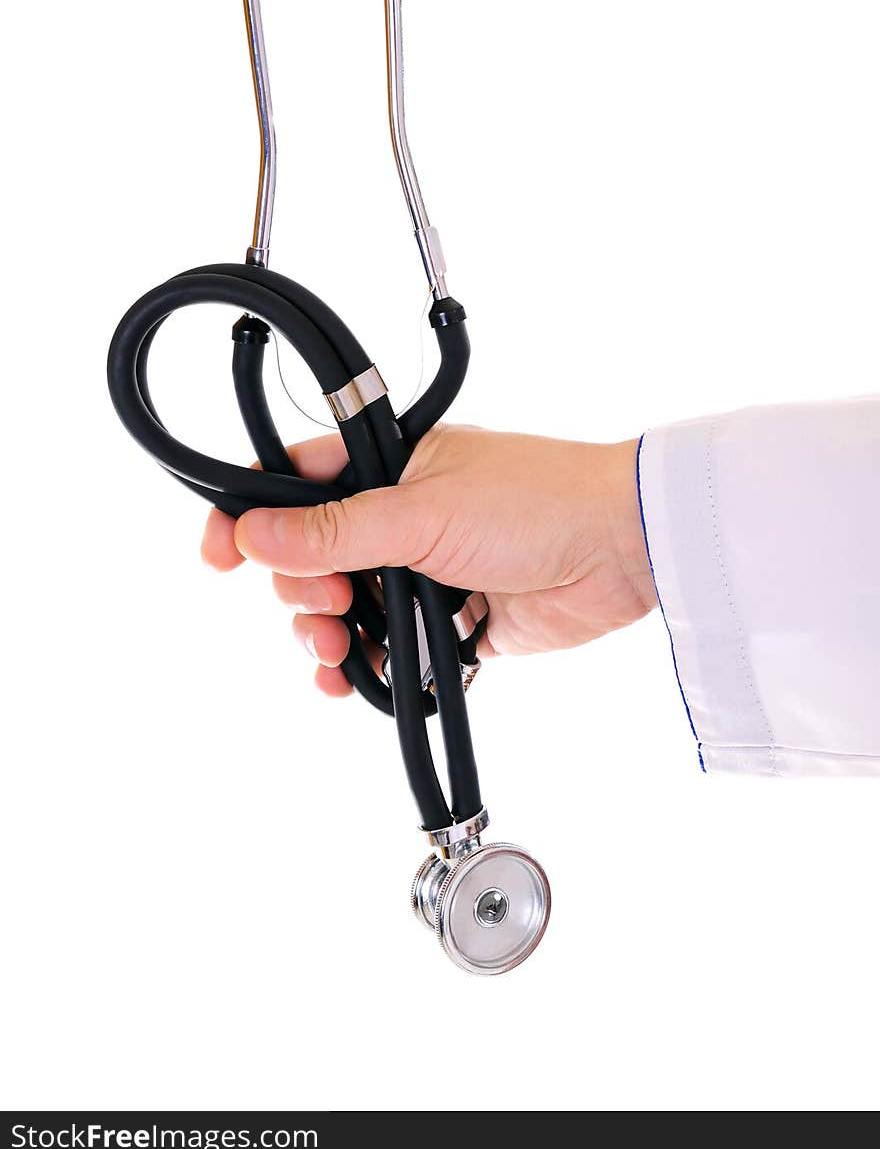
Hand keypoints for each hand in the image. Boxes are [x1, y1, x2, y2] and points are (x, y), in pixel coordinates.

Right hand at [201, 425, 656, 696]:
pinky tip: (352, 682)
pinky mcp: (453, 621)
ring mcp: (425, 570)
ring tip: (333, 650)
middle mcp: (400, 515)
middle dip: (299, 589)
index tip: (218, 557)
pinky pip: (391, 651)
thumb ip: (334, 532)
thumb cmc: (536, 501)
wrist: (622, 548)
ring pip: (347, 610)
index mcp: (387, 466)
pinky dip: (368, 669)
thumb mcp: (421, 511)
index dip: (249, 517)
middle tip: (325, 604)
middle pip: (311, 558)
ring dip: (325, 634)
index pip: (295, 484)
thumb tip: (252, 535)